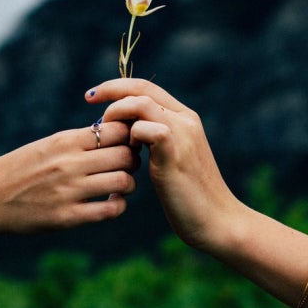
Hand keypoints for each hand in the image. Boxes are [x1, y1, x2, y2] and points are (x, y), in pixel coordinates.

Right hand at [0, 121, 139, 234]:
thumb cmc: (18, 168)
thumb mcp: (46, 145)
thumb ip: (78, 141)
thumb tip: (113, 133)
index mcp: (65, 141)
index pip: (117, 130)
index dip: (129, 136)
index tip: (126, 142)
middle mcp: (70, 164)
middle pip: (125, 155)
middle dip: (133, 159)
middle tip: (128, 164)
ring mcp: (69, 191)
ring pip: (123, 182)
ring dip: (128, 183)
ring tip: (120, 184)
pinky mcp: (67, 217)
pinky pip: (110, 210)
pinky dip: (118, 205)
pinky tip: (111, 202)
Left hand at [85, 78, 238, 251]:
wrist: (217, 221)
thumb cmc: (189, 195)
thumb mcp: (170, 159)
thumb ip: (153, 141)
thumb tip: (125, 133)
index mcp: (184, 118)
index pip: (146, 87)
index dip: (117, 87)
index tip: (93, 96)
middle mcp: (186, 120)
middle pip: (141, 88)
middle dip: (110, 91)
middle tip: (89, 100)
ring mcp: (182, 135)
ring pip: (141, 103)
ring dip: (117, 114)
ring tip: (107, 135)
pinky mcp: (175, 154)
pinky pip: (147, 129)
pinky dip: (130, 136)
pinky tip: (129, 154)